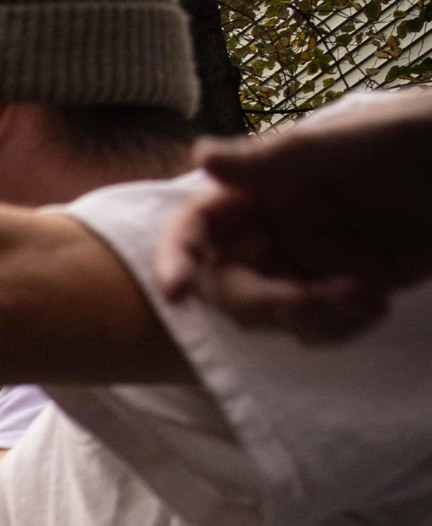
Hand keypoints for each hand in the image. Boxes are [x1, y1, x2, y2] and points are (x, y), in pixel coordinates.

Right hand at [153, 91, 431, 344]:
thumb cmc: (423, 137)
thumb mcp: (353, 142)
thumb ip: (276, 159)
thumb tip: (199, 158)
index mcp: (266, 186)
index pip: (199, 226)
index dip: (178, 257)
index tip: (177, 293)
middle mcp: (278, 227)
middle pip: (228, 284)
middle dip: (264, 302)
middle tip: (313, 300)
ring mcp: (310, 262)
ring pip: (269, 314)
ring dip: (309, 318)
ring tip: (367, 298)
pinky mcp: (345, 289)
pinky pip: (315, 329)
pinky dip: (338, 329)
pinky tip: (377, 305)